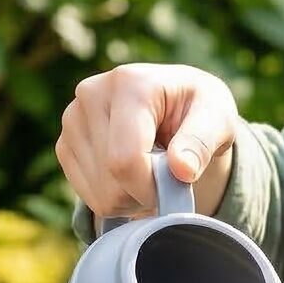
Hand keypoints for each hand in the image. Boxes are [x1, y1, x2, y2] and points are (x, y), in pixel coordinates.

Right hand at [56, 63, 239, 219]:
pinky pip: (88, 195)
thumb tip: (181, 169)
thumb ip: (202, 142)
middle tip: (169, 177)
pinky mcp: (65, 143)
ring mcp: (72, 119)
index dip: (151, 188)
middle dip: (146, 193)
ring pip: (100, 194)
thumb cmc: (200, 110)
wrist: (177, 103)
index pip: (125, 159)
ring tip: (152, 171)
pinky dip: (116, 199)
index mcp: (130, 83)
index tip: (176, 187)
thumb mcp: (218, 119)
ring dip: (133, 198)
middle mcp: (91, 94)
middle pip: (111, 181)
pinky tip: (132, 175)